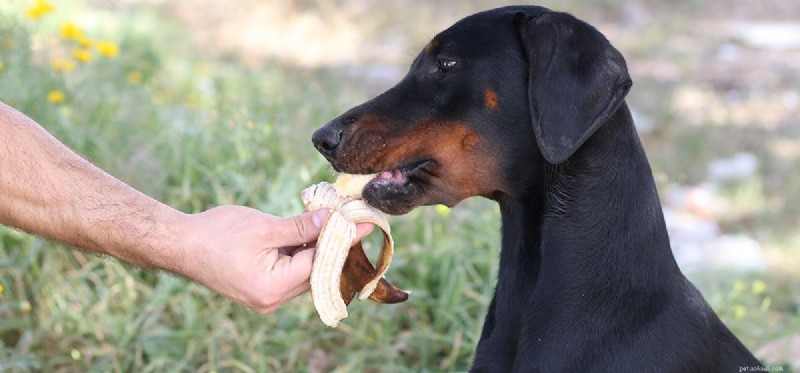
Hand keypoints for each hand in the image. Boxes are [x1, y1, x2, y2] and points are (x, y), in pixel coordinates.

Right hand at [174, 205, 372, 313]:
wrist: (179, 244)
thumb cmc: (216, 233)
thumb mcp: (264, 227)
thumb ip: (300, 227)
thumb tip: (332, 221)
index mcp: (272, 287)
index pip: (319, 265)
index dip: (343, 243)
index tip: (363, 225)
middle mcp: (271, 300)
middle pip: (315, 273)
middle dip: (335, 247)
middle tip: (355, 224)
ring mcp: (265, 297)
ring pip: (304, 274)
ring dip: (319, 251)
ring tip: (338, 225)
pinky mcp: (260, 289)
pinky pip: (290, 274)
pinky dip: (302, 255)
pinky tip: (313, 235)